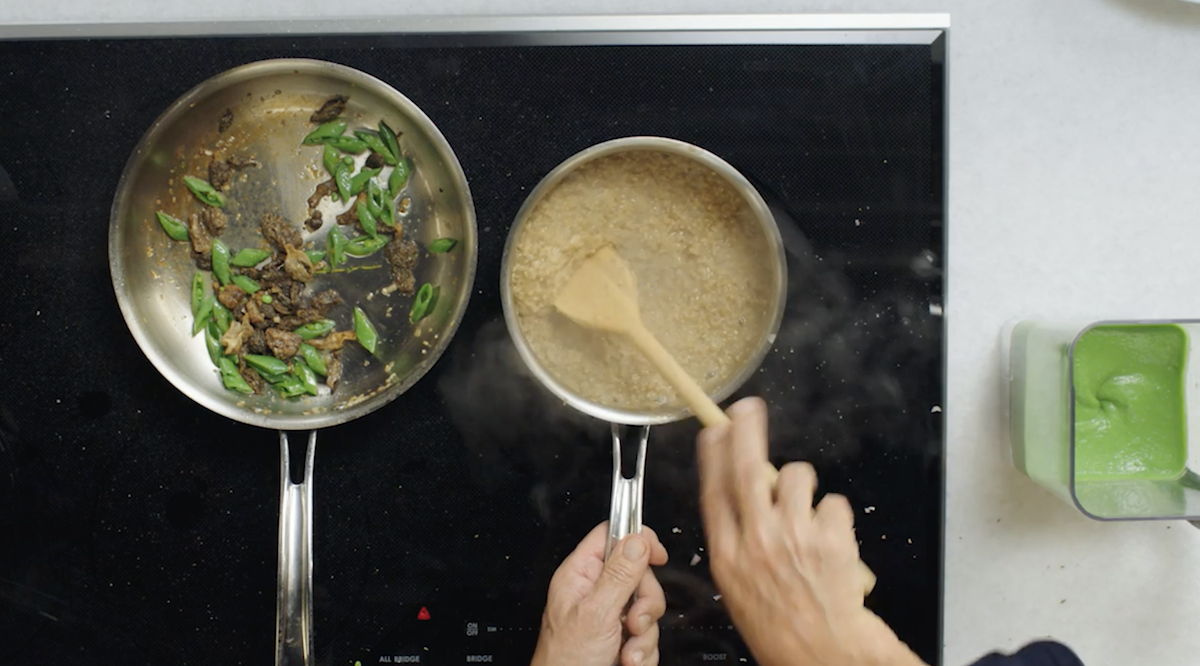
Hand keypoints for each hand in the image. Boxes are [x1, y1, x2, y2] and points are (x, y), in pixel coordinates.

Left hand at [531, 523, 668, 665]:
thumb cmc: (565, 662)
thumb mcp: (596, 613)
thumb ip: (619, 574)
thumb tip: (637, 539)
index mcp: (580, 575)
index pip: (611, 536)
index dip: (637, 539)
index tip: (656, 555)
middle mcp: (595, 593)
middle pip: (639, 574)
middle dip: (645, 602)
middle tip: (633, 621)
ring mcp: (611, 617)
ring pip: (648, 608)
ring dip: (644, 634)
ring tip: (627, 649)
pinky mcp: (623, 640)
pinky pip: (649, 635)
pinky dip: (644, 652)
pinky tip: (628, 660)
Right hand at [697, 397, 927, 665]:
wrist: (823, 652)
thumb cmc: (781, 626)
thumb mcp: (739, 586)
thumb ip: (738, 539)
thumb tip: (746, 495)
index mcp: (728, 555)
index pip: (713, 490)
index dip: (712, 454)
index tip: (714, 431)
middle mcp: (758, 540)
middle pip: (746, 468)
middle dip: (745, 430)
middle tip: (748, 409)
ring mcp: (794, 536)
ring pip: (796, 477)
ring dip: (802, 484)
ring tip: (807, 510)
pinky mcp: (830, 538)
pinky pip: (833, 502)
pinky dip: (834, 514)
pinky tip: (832, 538)